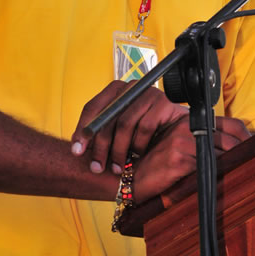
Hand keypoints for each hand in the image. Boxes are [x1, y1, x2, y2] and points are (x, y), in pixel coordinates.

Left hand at [71, 80, 187, 175]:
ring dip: (119, 150)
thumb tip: (76, 146)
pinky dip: (139, 144)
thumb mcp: (118, 136)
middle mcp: (132, 88)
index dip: (83, 130)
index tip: (77, 151)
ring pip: (125, 123)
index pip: (93, 107)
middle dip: (99, 146)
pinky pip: (146, 126)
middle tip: (96, 167)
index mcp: (117, 91)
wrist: (178, 136)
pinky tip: (138, 154)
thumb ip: (100, 134)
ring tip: (117, 167)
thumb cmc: (146, 137)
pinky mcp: (164, 103)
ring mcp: (149, 93)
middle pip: (107, 116)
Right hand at [130, 115, 250, 202]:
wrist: (134, 175)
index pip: (232, 124)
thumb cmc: (158, 161)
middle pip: (231, 140)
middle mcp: (187, 128)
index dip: (248, 138)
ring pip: (221, 156)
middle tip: (253, 167)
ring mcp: (182, 143)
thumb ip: (204, 141)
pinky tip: (218, 183)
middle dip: (245, 155)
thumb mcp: (181, 144)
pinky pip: (206, 170)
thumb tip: (236, 149)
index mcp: (191, 121)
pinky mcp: (178, 161)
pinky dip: (215, 178)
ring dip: (232, 168)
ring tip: (240, 176)